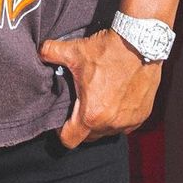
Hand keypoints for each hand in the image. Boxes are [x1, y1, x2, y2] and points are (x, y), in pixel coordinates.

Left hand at [39, 29, 161, 149]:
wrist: (140, 43)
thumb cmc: (108, 50)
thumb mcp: (75, 50)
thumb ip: (51, 52)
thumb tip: (40, 51)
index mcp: (91, 114)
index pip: (70, 140)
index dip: (61, 131)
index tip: (62, 120)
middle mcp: (111, 124)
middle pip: (89, 136)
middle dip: (82, 124)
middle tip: (81, 104)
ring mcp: (128, 122)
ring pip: (108, 131)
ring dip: (102, 120)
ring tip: (99, 99)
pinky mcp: (142, 116)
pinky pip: (125, 125)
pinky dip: (119, 116)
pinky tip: (116, 98)